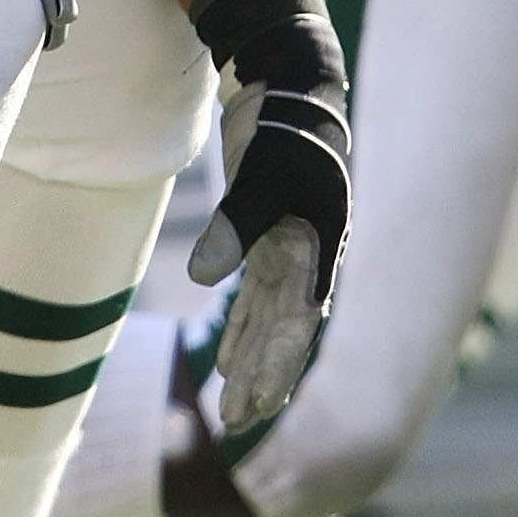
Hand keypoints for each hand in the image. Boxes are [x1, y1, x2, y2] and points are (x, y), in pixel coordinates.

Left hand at [186, 0, 350, 428]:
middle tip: (235, 424)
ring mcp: (289, 255)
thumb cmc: (284, 133)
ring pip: (267, 323)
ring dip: (249, 363)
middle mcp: (308, 262)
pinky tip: (226, 362)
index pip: (295, 324)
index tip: (255, 405)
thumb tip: (201, 279)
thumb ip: (234, 226)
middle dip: (261, 379)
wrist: (291, 92)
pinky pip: (256, 300)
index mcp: (317, 252)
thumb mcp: (260, 176)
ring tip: (230, 409)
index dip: (276, 366)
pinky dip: (242, 331)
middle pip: (283, 334)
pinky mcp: (269, 244)